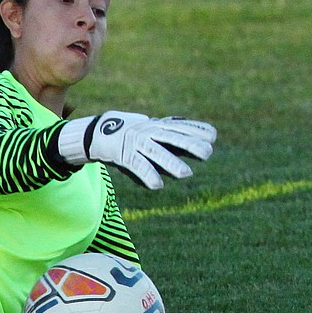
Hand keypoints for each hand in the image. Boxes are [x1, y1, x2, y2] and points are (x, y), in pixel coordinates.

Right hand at [57, 111, 216, 188]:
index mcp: (158, 127)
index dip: (196, 129)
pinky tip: (157, 186)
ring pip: (156, 152)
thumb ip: (170, 145)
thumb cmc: (132, 137)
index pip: (180, 126)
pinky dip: (147, 175)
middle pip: (172, 138)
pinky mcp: (123, 154)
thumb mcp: (152, 136)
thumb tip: (193, 155)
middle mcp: (149, 132)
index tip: (212, 135)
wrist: (98, 131)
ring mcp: (136, 143)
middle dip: (190, 144)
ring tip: (186, 174)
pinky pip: (137, 165)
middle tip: (207, 153)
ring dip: (171, 163)